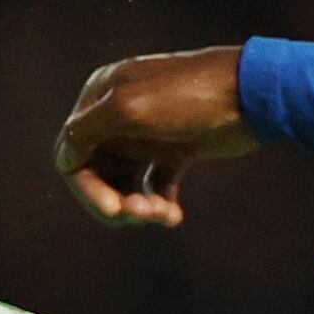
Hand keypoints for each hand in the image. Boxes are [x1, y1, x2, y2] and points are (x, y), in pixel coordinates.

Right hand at [56, 47, 251, 226]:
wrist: (250, 96)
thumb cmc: (187, 97)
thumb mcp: (128, 108)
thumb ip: (87, 131)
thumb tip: (63, 158)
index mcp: (101, 98)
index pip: (72, 153)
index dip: (86, 188)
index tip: (113, 210)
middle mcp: (118, 116)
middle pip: (97, 173)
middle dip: (115, 200)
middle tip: (140, 217)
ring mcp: (147, 135)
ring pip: (125, 184)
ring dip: (138, 207)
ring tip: (162, 216)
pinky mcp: (174, 151)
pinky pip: (154, 187)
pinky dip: (159, 206)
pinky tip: (174, 216)